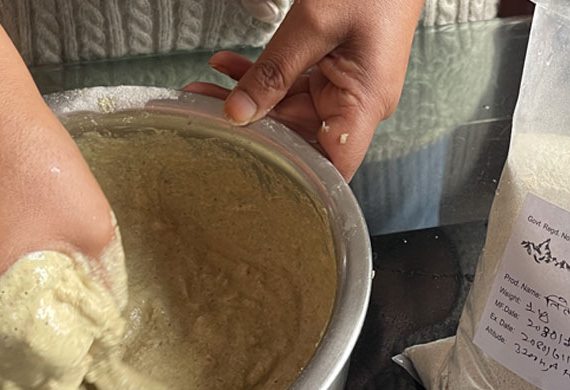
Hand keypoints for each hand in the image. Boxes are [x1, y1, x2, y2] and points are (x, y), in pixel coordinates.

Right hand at [0, 11, 115, 351]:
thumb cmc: (30, 161)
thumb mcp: (91, 225)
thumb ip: (102, 285)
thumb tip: (108, 322)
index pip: (29, 372)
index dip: (64, 371)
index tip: (87, 360)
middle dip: (31, 369)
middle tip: (66, 352)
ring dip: (0, 354)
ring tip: (38, 337)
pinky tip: (3, 315)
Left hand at [184, 0, 424, 179]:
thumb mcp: (314, 26)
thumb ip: (274, 71)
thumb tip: (238, 113)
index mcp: (364, 103)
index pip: (332, 167)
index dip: (298, 183)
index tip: (255, 180)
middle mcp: (356, 104)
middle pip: (298, 137)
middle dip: (250, 129)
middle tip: (205, 117)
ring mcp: (343, 89)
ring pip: (286, 109)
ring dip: (246, 98)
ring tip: (205, 90)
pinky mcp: (332, 73)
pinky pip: (290, 85)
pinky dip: (260, 76)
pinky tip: (228, 68)